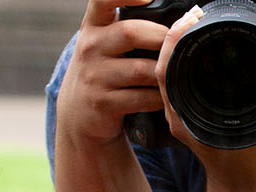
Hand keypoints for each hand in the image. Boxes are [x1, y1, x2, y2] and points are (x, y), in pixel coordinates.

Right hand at [57, 0, 169, 146]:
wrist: (77, 116)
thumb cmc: (101, 74)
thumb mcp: (104, 45)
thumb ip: (126, 30)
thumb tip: (176, 22)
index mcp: (94, 26)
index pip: (103, 0)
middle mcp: (91, 46)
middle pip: (131, 33)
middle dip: (162, 40)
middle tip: (177, 47)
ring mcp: (95, 75)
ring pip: (141, 70)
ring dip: (164, 74)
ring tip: (175, 76)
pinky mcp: (103, 102)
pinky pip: (142, 98)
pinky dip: (159, 99)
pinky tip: (163, 99)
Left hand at [155, 5, 255, 179]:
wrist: (241, 178)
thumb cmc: (253, 155)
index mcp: (190, 115)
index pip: (168, 69)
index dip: (176, 38)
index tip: (192, 18)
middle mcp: (178, 111)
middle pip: (163, 63)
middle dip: (176, 32)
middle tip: (195, 12)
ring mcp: (177, 109)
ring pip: (166, 68)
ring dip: (177, 41)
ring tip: (193, 19)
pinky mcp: (182, 107)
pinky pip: (174, 76)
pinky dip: (181, 54)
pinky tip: (191, 40)